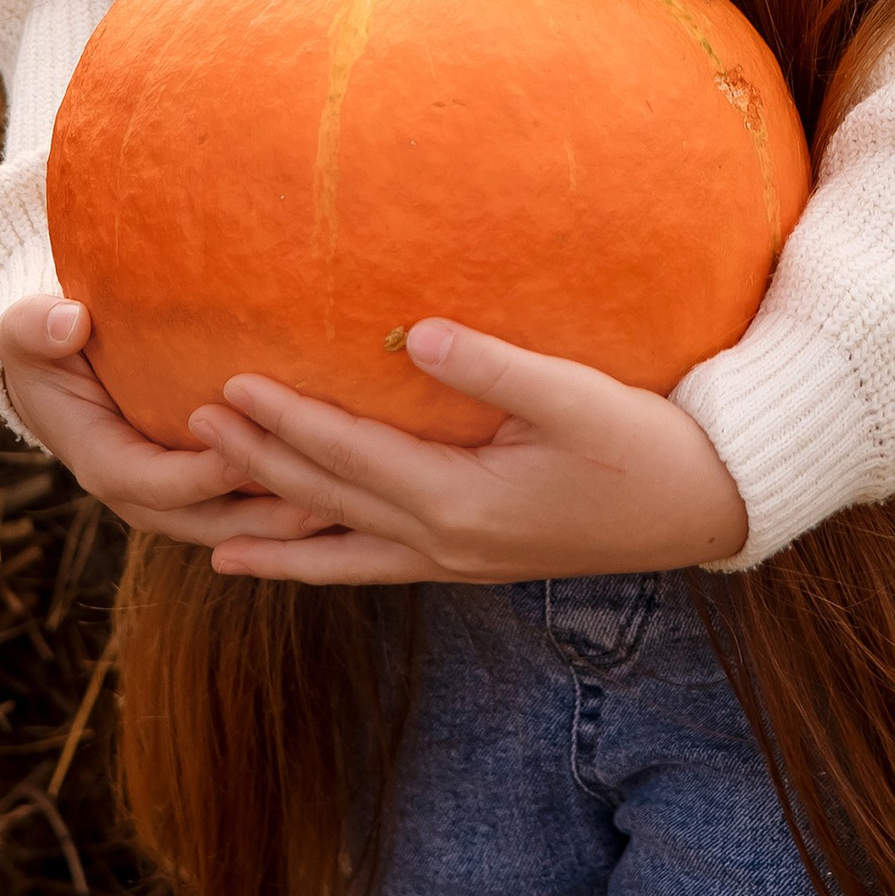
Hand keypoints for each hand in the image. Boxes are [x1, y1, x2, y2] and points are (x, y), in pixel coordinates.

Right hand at [0, 296, 325, 549]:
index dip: (201, 474)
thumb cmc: (46, 344)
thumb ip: (38, 329)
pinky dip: (294, 502)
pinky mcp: (208, 485)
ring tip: (354, 506)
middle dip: (266, 519)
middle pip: (210, 522)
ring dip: (291, 522)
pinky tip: (347, 492)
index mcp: (102, 463)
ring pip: (239, 524)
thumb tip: (68, 323)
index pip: (155, 483)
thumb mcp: (28, 331)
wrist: (59, 367)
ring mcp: (179, 497)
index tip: (248, 449)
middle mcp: (144, 494)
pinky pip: (252, 506)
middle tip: (326, 500)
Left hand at [185, 320, 751, 587]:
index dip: (286, 421)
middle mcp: (445, 543)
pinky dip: (319, 566)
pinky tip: (283, 562)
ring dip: (276, 531)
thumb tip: (410, 329)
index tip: (228, 385)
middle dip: (259, 466)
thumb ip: (491, 365)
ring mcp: (456, 560)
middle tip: (191, 428)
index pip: (350, 456)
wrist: (704, 507)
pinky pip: (373, 566)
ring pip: (342, 549)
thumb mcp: (574, 394)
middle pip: (330, 503)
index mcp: (462, 502)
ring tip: (207, 533)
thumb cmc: (645, 441)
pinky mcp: (470, 560)